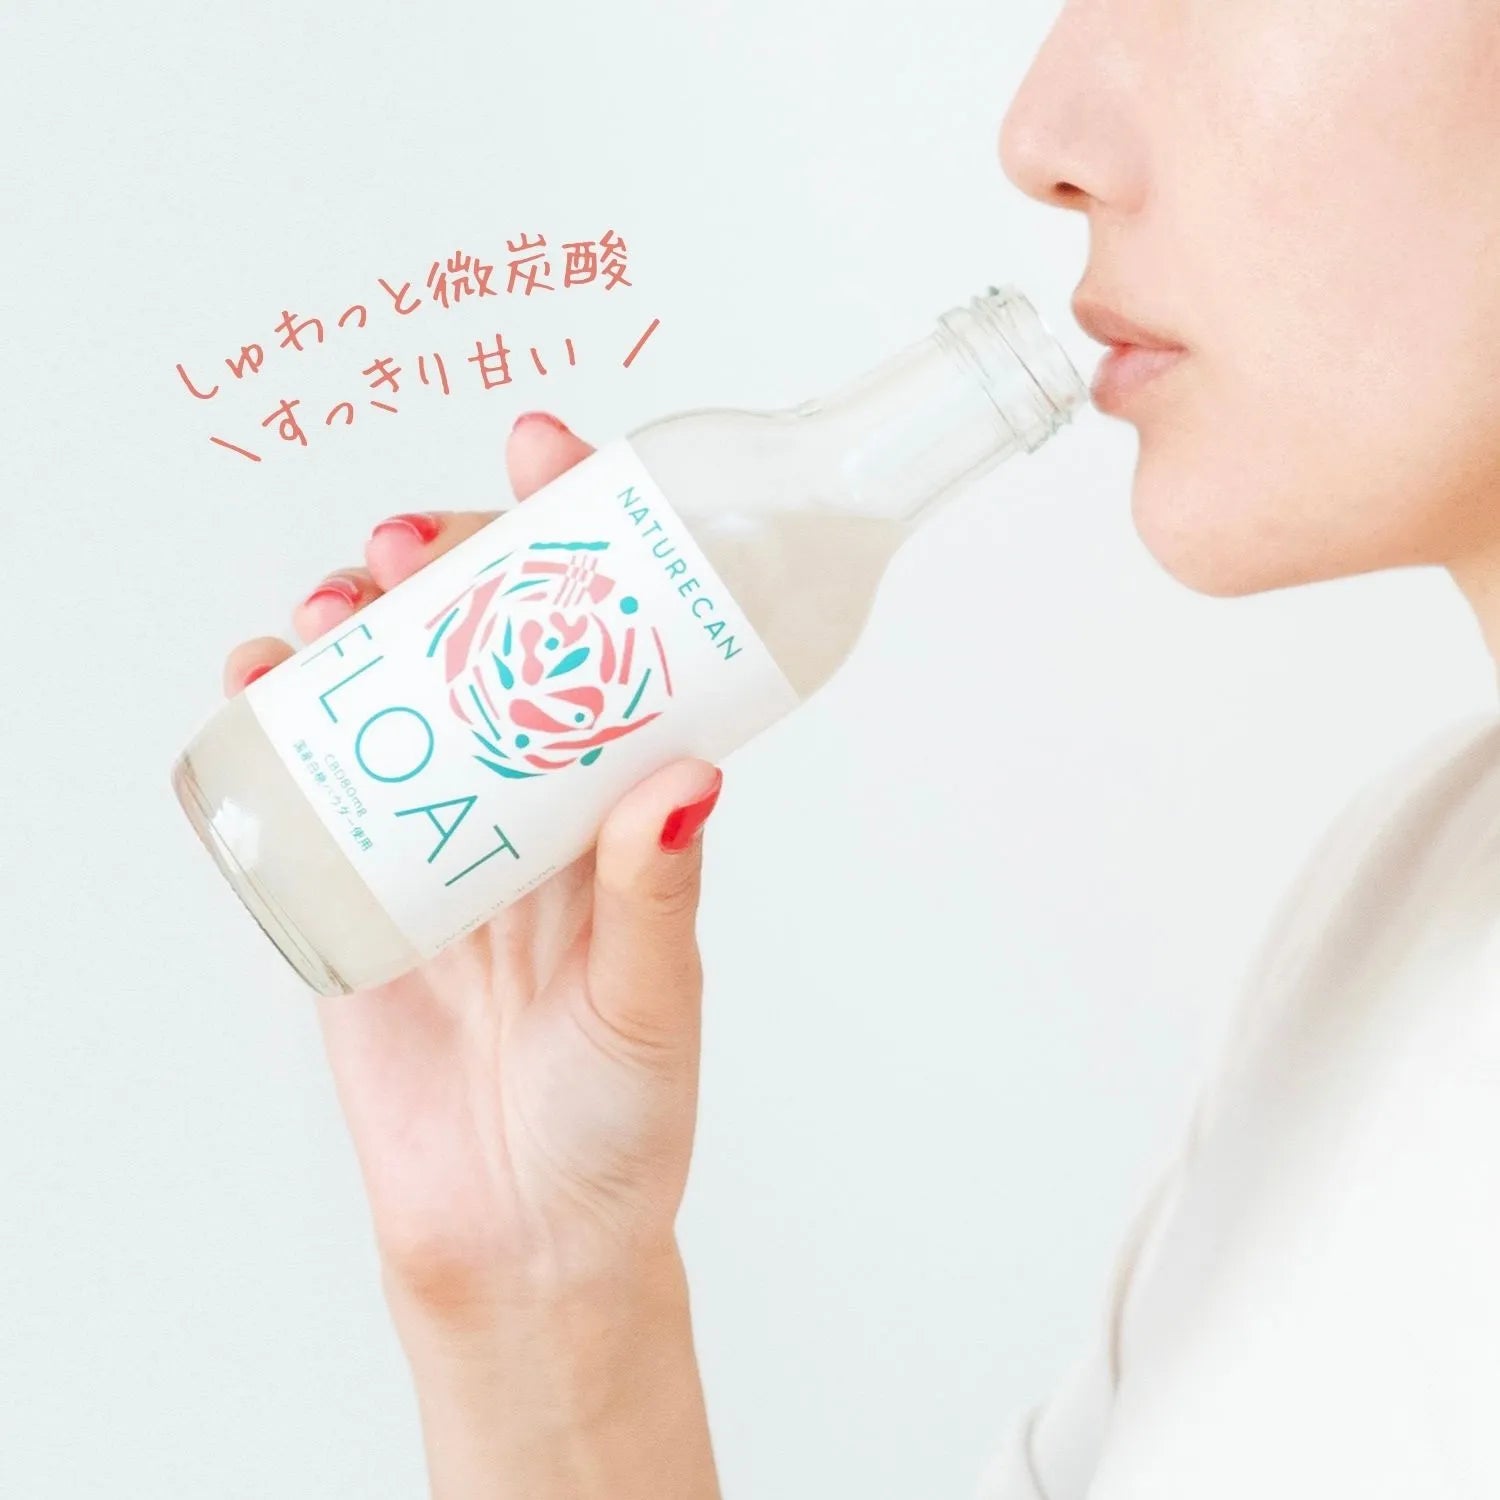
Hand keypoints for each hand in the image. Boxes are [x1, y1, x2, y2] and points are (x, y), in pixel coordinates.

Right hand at [221, 412, 723, 1328]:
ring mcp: (436, 836)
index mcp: (614, 803)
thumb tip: (684, 782)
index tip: (545, 451)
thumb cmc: (616, 1121)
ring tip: (332, 599)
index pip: (598, 637)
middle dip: (441, 560)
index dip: (573, 533)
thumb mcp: (649, 1005)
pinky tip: (261, 673)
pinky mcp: (356, 890)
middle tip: (405, 538)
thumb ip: (659, 902)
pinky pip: (308, 780)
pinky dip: (277, 713)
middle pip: (479, 636)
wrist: (519, 1237)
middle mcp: (526, 800)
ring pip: (388, 688)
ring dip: (352, 620)